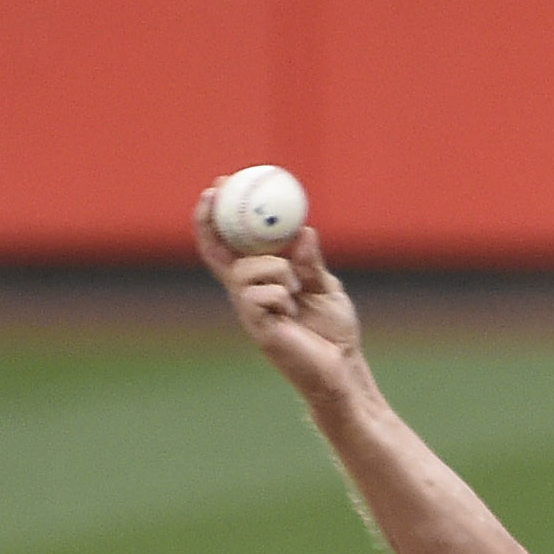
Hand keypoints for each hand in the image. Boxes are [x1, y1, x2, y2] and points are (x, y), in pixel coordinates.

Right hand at [193, 193, 361, 398]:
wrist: (343, 368)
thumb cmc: (335, 331)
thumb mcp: (325, 286)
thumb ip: (310, 261)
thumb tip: (303, 232)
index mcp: (264, 279)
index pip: (233, 245)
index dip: (221, 216)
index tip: (221, 185)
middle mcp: (249, 292)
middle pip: (218, 252)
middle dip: (209, 219)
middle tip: (214, 191)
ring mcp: (249, 310)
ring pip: (245, 270)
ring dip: (276, 269)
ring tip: (298, 291)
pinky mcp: (256, 327)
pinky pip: (258, 294)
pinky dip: (281, 293)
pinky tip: (293, 311)